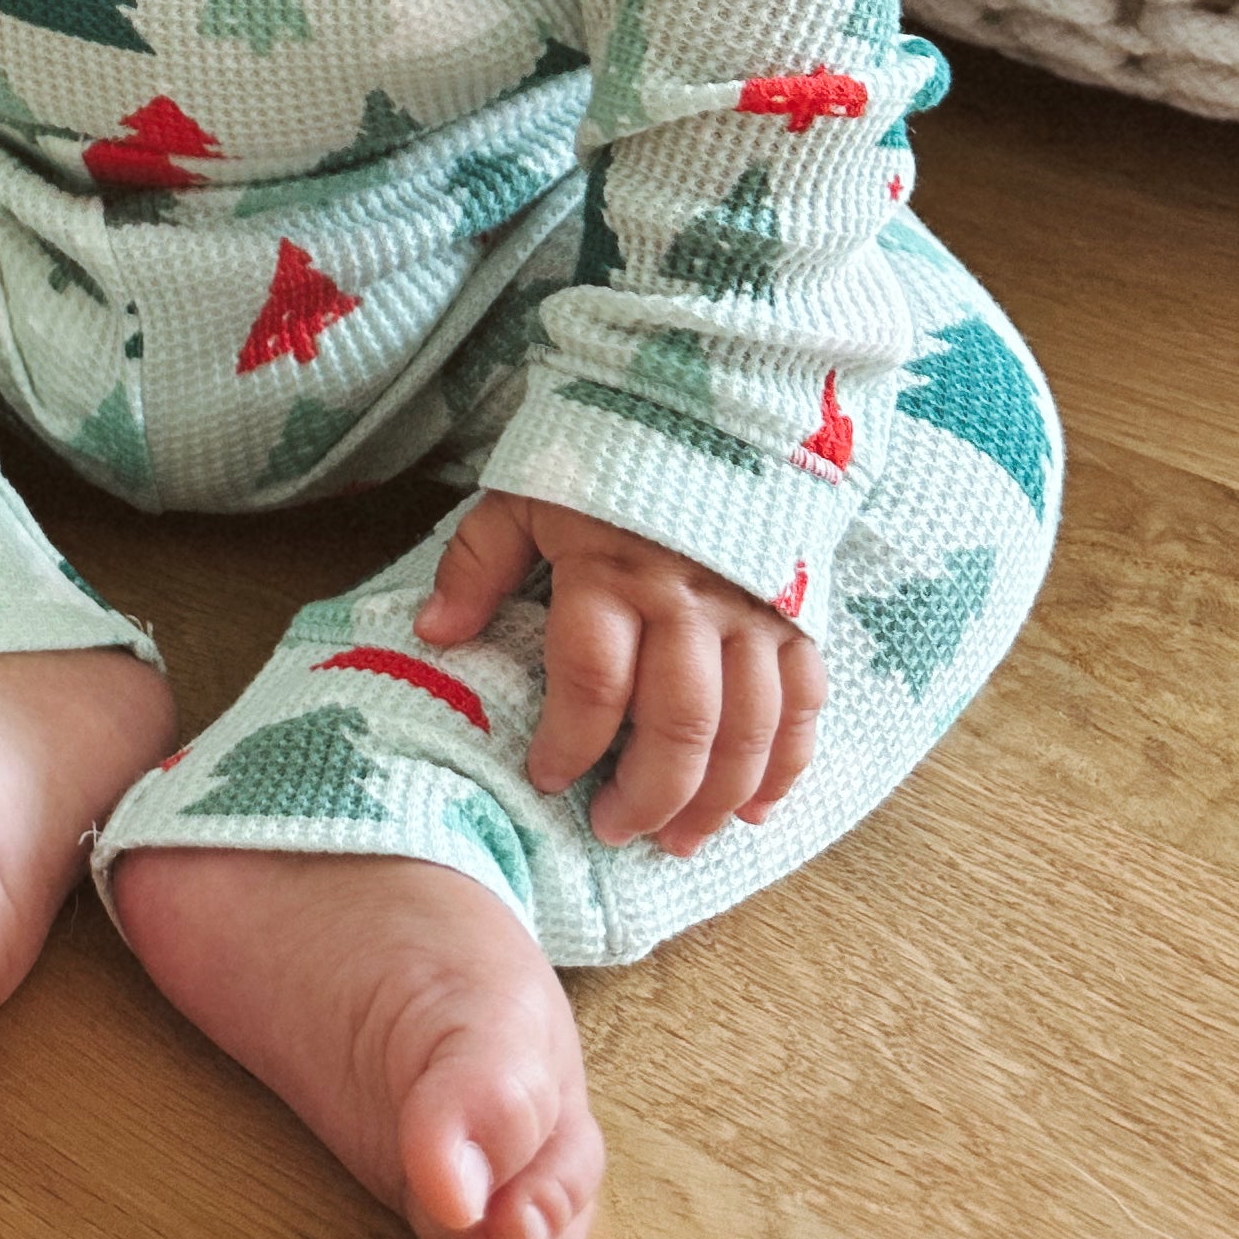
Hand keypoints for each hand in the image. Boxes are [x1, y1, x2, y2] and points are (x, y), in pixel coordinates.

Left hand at [416, 491, 825, 859]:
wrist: (704, 397)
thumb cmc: (598, 456)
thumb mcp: (523, 495)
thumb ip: (478, 564)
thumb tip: (433, 636)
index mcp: (612, 568)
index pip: (593, 681)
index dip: (569, 743)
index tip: (548, 779)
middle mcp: (690, 598)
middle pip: (679, 723)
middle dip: (647, 795)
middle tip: (616, 830)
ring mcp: (754, 610)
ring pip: (747, 730)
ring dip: (715, 799)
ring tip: (679, 840)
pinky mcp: (800, 616)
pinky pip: (805, 705)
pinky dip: (787, 766)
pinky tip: (757, 809)